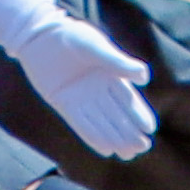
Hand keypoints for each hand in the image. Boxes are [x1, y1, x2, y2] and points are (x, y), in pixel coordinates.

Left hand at [16, 12, 158, 163]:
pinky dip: (93, 137)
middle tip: (142, 148)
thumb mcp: (96, 47)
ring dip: (115, 138)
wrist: (39, 36)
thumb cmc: (71, 36)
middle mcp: (98, 89)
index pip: (129, 99)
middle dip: (130, 132)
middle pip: (117, 115)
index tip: (150, 129)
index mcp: (111, 75)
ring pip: (101, 122)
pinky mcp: (64, 103)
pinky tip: (105, 149)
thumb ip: (118, 63)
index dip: (139, 114)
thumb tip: (144, 77)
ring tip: (128, 154)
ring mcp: (81, 98)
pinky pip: (81, 124)